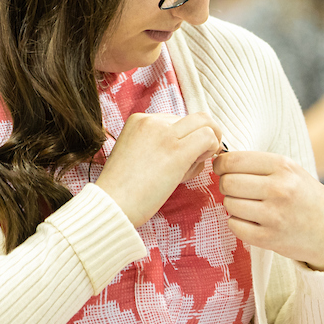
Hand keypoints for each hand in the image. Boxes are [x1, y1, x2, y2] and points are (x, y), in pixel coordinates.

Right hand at [95, 112, 223, 226]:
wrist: (111, 205)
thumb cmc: (125, 189)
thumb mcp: (138, 153)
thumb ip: (161, 144)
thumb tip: (193, 144)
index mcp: (140, 119)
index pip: (178, 120)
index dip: (186, 138)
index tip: (181, 157)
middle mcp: (153, 121)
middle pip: (196, 118)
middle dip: (203, 137)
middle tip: (197, 159)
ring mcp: (165, 134)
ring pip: (206, 123)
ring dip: (210, 143)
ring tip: (191, 166)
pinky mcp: (176, 151)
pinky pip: (209, 137)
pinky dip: (212, 150)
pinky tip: (195, 167)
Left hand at [213, 151, 323, 270]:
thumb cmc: (306, 197)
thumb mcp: (291, 171)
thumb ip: (259, 164)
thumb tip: (218, 159)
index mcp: (284, 166)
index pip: (234, 160)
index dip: (221, 164)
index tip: (222, 169)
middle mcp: (280, 189)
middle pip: (228, 182)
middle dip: (225, 185)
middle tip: (235, 189)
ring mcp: (275, 215)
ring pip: (229, 204)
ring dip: (232, 204)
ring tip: (247, 205)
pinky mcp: (270, 238)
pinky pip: (234, 226)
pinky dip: (236, 223)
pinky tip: (250, 220)